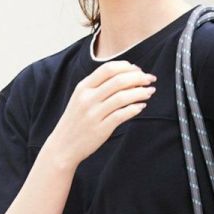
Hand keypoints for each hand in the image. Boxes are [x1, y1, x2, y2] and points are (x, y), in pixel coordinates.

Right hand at [43, 60, 157, 169]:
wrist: (63, 146)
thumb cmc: (76, 121)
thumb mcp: (80, 98)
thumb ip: (98, 87)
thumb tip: (125, 76)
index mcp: (83, 87)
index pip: (108, 68)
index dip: (127, 67)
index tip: (139, 70)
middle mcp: (88, 98)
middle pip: (118, 80)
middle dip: (139, 77)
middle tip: (150, 79)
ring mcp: (94, 114)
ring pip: (122, 97)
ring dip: (140, 92)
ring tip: (149, 92)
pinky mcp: (101, 129)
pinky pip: (122, 115)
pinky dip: (135, 108)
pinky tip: (141, 106)